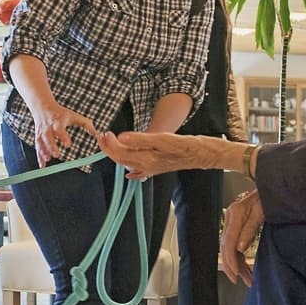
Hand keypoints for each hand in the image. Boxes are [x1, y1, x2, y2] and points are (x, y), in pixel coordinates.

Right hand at [30, 102, 97, 164]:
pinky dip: (39, 157)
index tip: (68, 145)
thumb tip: (97, 134)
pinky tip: (42, 165)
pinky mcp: (38, 137)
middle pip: (47, 137)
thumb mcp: (74, 116)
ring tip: (48, 159)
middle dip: (51, 146)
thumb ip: (86, 124)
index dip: (63, 136)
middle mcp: (48, 127)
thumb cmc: (61, 113)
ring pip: (40, 142)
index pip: (59, 129)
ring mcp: (41, 132)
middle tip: (57, 155)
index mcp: (58, 121)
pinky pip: (37, 147)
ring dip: (43, 151)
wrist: (43, 106)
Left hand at [97, 131, 231, 179]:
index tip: (104, 132)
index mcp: (145, 159)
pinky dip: (131, 168)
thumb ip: (140, 139)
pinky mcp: (158, 167)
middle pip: (121, 160)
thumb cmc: (185, 146)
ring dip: (117, 154)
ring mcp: (152, 168)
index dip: (109, 144)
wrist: (203, 154)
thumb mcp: (162, 138)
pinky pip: (139, 170)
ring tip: (111, 143)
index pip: (119, 154)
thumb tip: (120, 138)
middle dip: (109, 149)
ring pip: (128, 164)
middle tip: (102, 135)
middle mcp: (146, 166)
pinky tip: (129, 172)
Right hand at [221, 190, 262, 286]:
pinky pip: (236, 244)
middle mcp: (231, 219)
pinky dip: (240, 257)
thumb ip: (250, 230)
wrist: (270, 186)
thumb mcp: (262, 212)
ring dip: (238, 264)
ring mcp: (233, 222)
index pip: (229, 242)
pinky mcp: (239, 226)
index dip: (231, 260)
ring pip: (231, 248)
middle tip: (239, 281)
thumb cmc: (268, 197)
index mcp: (235, 215)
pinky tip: (245, 268)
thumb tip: (240, 249)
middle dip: (232, 266)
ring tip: (247, 279)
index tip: (236, 273)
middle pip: (226, 247)